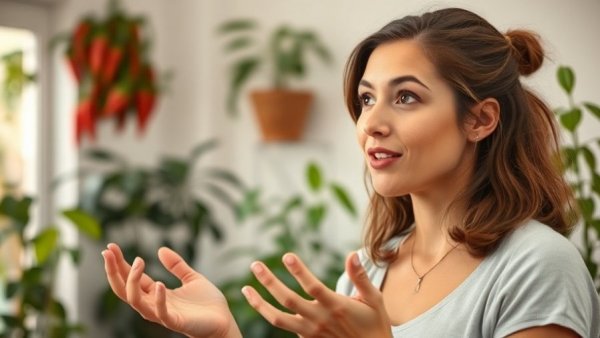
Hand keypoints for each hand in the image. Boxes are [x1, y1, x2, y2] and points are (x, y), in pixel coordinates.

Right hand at [102, 243, 241, 337]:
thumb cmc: (207, 304)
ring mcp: (163, 314)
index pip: (131, 278)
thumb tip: (161, 249)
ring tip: (138, 262)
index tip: (110, 246)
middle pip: (124, 290)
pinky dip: (158, 299)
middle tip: (108, 252)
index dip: (119, 263)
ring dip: (132, 282)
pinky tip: (158, 284)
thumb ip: (176, 265)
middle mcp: (154, 304)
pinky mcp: (176, 322)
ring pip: (136, 301)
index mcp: (156, 293)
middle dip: (114, 271)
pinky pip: (160, 313)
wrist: (224, 321)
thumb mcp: (191, 277)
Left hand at [241, 252, 392, 337]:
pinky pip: (284, 327)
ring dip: (259, 303)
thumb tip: (352, 254)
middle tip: (255, 265)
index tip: (286, 255)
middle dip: (269, 282)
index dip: (299, 271)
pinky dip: (269, 315)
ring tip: (246, 288)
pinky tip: (260, 303)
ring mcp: (310, 332)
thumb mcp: (373, 299)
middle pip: (288, 300)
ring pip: (278, 319)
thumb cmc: (374, 324)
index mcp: (336, 307)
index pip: (313, 287)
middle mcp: (320, 320)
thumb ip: (360, 277)